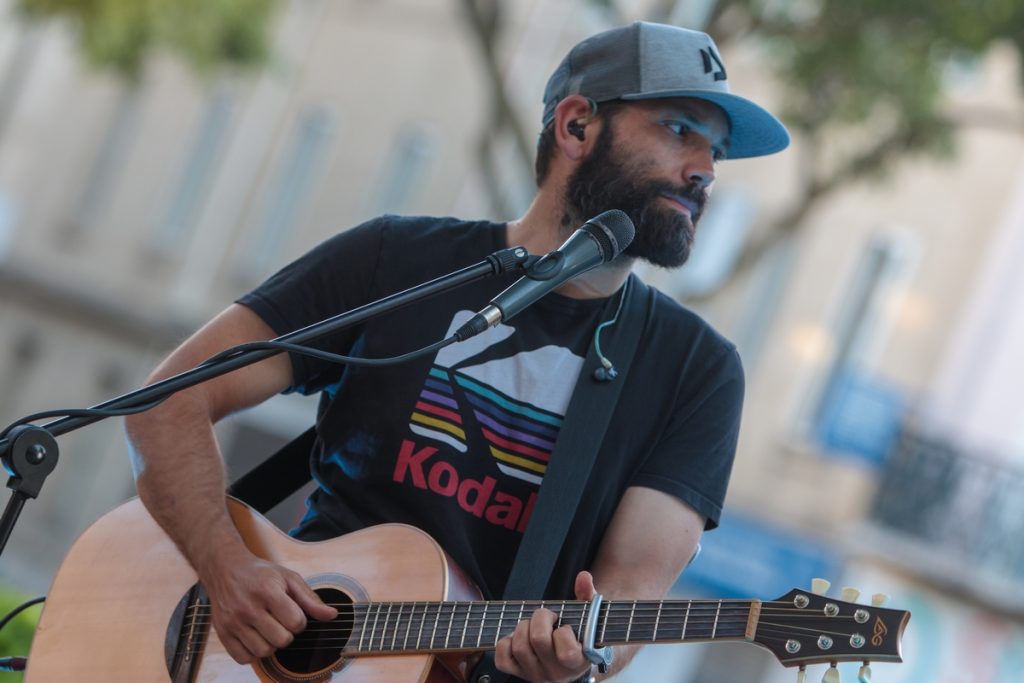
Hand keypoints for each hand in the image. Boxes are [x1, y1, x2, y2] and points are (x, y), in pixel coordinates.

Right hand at [200, 547, 337, 663]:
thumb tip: (332, 615)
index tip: (293, 612)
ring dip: (271, 644)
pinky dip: (254, 653)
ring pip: (264, 652)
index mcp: (267, 591)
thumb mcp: (289, 578)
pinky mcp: (222, 633)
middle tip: (281, 621)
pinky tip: (256, 637)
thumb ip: (310, 599)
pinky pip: (244, 658)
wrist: (225, 569)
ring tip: (268, 629)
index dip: (300, 620)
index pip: (296, 622)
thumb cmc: (261, 574)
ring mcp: (233, 622)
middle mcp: (248, 608)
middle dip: (288, 633)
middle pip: (282, 640)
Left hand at [494, 571, 598, 682]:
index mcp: (576, 662)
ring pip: (520, 647)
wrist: (570, 663)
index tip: (566, 627)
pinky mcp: (518, 673)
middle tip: (548, 617)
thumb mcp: (588, 618)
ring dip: (523, 627)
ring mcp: (535, 674)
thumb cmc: (580, 637)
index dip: (564, 632)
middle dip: (540, 618)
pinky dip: (506, 643)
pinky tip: (518, 637)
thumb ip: (588, 596)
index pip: (567, 652)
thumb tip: (583, 577)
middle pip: (538, 640)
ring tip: (533, 625)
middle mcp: (555, 673)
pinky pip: (502, 659)